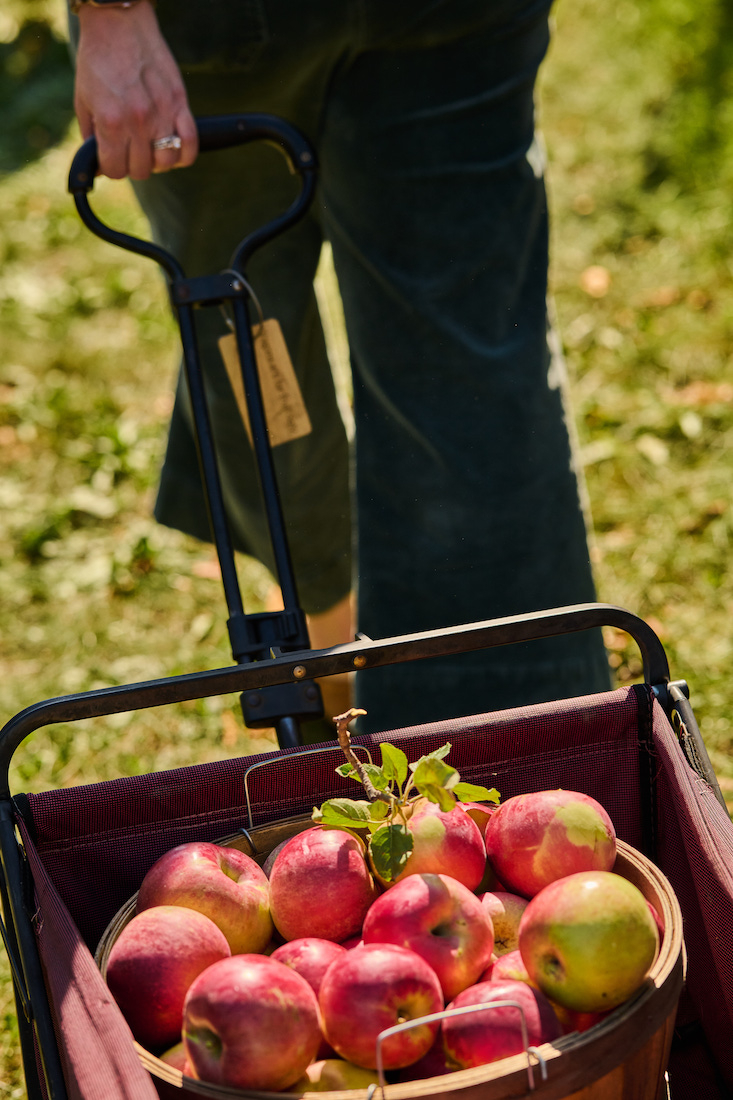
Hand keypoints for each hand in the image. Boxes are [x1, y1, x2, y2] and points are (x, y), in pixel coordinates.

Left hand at [74, 0, 197, 179]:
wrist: (118, 24)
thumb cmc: (98, 60)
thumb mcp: (83, 100)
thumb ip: (91, 136)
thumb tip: (97, 165)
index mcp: (111, 122)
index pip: (116, 170)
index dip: (111, 167)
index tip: (112, 158)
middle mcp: (138, 122)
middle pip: (142, 170)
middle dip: (134, 164)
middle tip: (130, 149)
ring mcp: (162, 114)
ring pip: (167, 163)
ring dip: (158, 161)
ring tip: (151, 147)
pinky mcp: (180, 103)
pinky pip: (190, 145)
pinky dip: (184, 154)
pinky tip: (173, 148)